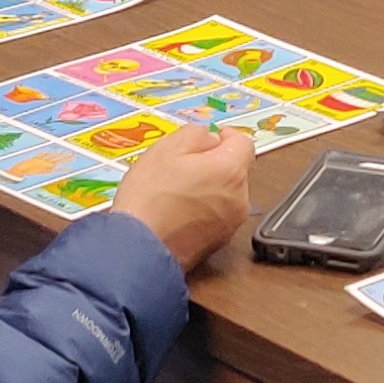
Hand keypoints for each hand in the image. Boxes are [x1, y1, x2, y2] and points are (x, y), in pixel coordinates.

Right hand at [112, 121, 253, 271]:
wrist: (139, 248)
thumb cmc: (150, 197)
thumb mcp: (166, 149)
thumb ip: (195, 134)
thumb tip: (210, 138)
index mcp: (230, 171)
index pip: (244, 143)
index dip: (227, 136)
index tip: (212, 137)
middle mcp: (239, 198)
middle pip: (235, 170)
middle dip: (214, 164)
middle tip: (183, 165)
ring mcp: (231, 223)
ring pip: (226, 194)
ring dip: (209, 188)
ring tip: (176, 191)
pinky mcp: (219, 242)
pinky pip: (217, 216)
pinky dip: (204, 210)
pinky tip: (178, 212)